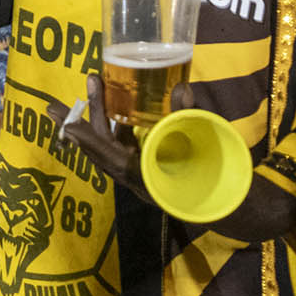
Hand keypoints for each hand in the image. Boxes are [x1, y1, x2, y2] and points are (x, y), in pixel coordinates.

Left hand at [65, 82, 295, 240]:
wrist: (238, 210)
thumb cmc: (222, 181)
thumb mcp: (213, 148)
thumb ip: (195, 118)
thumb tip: (182, 87)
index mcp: (149, 178)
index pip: (110, 157)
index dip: (87, 139)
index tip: (64, 123)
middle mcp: (139, 181)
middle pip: (101, 151)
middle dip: (82, 122)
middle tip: (57, 99)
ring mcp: (143, 179)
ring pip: (111, 150)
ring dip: (99, 120)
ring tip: (93, 85)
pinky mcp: (150, 175)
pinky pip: (124, 153)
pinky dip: (115, 132)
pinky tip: (114, 112)